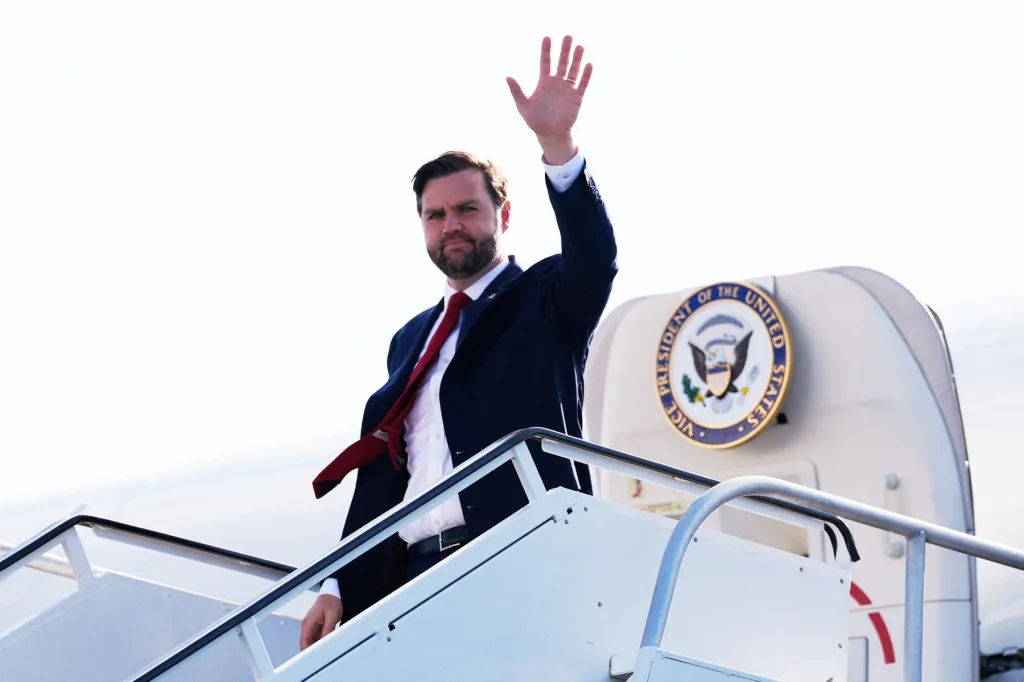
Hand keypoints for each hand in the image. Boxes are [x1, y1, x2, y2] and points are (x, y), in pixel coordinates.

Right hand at [299, 594, 342, 650]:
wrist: (332, 594)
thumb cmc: (331, 601)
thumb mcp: (332, 616)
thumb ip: (328, 629)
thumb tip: (324, 641)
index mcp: (308, 622)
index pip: (304, 641)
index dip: (307, 651)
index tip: (312, 657)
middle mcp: (307, 625)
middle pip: (306, 643)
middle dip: (312, 650)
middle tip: (321, 655)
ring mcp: (310, 626)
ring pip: (310, 641)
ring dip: (316, 646)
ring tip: (324, 650)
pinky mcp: (315, 627)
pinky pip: (315, 638)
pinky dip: (319, 642)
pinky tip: (326, 644)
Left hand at [507, 35, 592, 163]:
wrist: (550, 135)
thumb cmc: (536, 121)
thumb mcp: (523, 106)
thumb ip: (517, 91)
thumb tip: (508, 77)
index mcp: (544, 83)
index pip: (545, 62)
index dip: (546, 51)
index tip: (547, 38)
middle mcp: (557, 83)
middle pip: (561, 62)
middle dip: (564, 50)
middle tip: (568, 37)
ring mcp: (567, 89)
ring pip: (573, 70)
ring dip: (577, 59)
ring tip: (579, 47)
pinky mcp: (577, 97)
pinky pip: (582, 84)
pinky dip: (586, 75)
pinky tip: (588, 64)